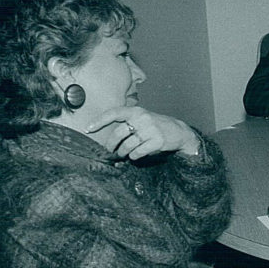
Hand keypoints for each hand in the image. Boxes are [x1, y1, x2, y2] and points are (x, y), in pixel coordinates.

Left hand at [85, 107, 199, 159]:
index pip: (114, 113)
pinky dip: (134, 156)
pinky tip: (135, 156)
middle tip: (110, 151)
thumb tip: (109, 137)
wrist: (179, 131)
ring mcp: (151, 129)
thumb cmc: (156, 126)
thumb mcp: (143, 118)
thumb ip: (128, 122)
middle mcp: (143, 118)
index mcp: (136, 111)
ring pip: (127, 145)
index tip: (88, 129)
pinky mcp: (158, 141)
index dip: (99, 121)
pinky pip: (138, 152)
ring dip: (122, 152)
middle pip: (118, 133)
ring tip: (123, 154)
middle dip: (111, 145)